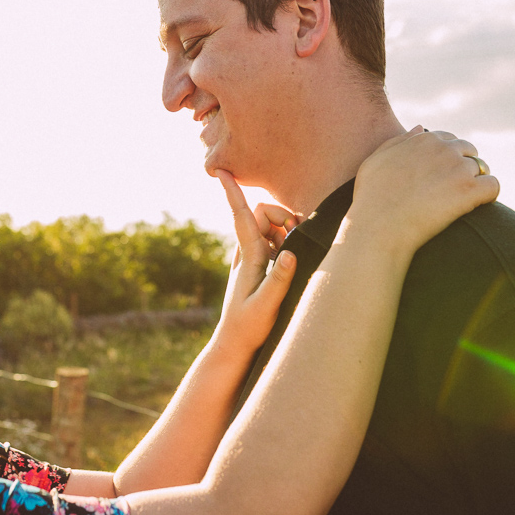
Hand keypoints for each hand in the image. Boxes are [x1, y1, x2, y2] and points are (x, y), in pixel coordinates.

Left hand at [213, 171, 297, 355]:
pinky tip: (290, 260)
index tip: (220, 170)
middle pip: (262, 212)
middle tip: (295, 238)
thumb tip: (290, 252)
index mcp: (248, 256)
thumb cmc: (249, 326)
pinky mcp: (258, 264)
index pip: (241, 216)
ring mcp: (252, 256)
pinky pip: (273, 240)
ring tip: (292, 256)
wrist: (235, 343)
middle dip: (281, 214)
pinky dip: (285, 241)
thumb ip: (279, 280)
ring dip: (285, 229)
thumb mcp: (267, 306)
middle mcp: (247, 251)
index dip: (232, 192)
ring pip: (270, 225)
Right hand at [347, 126, 499, 253]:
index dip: (448, 157)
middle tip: (452, 191)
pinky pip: (493, 186)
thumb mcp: (375, 161)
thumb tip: (421, 128)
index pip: (449, 140)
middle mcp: (445, 149)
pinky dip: (488, 195)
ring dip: (474, 182)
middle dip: (464, 167)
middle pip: (469, 152)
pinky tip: (476, 207)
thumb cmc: (371, 198)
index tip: (440, 176)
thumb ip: (399, 141)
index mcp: (424, 139)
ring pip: (482, 169)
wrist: (379, 227)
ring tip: (460, 202)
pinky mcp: (470, 190)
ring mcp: (459, 169)